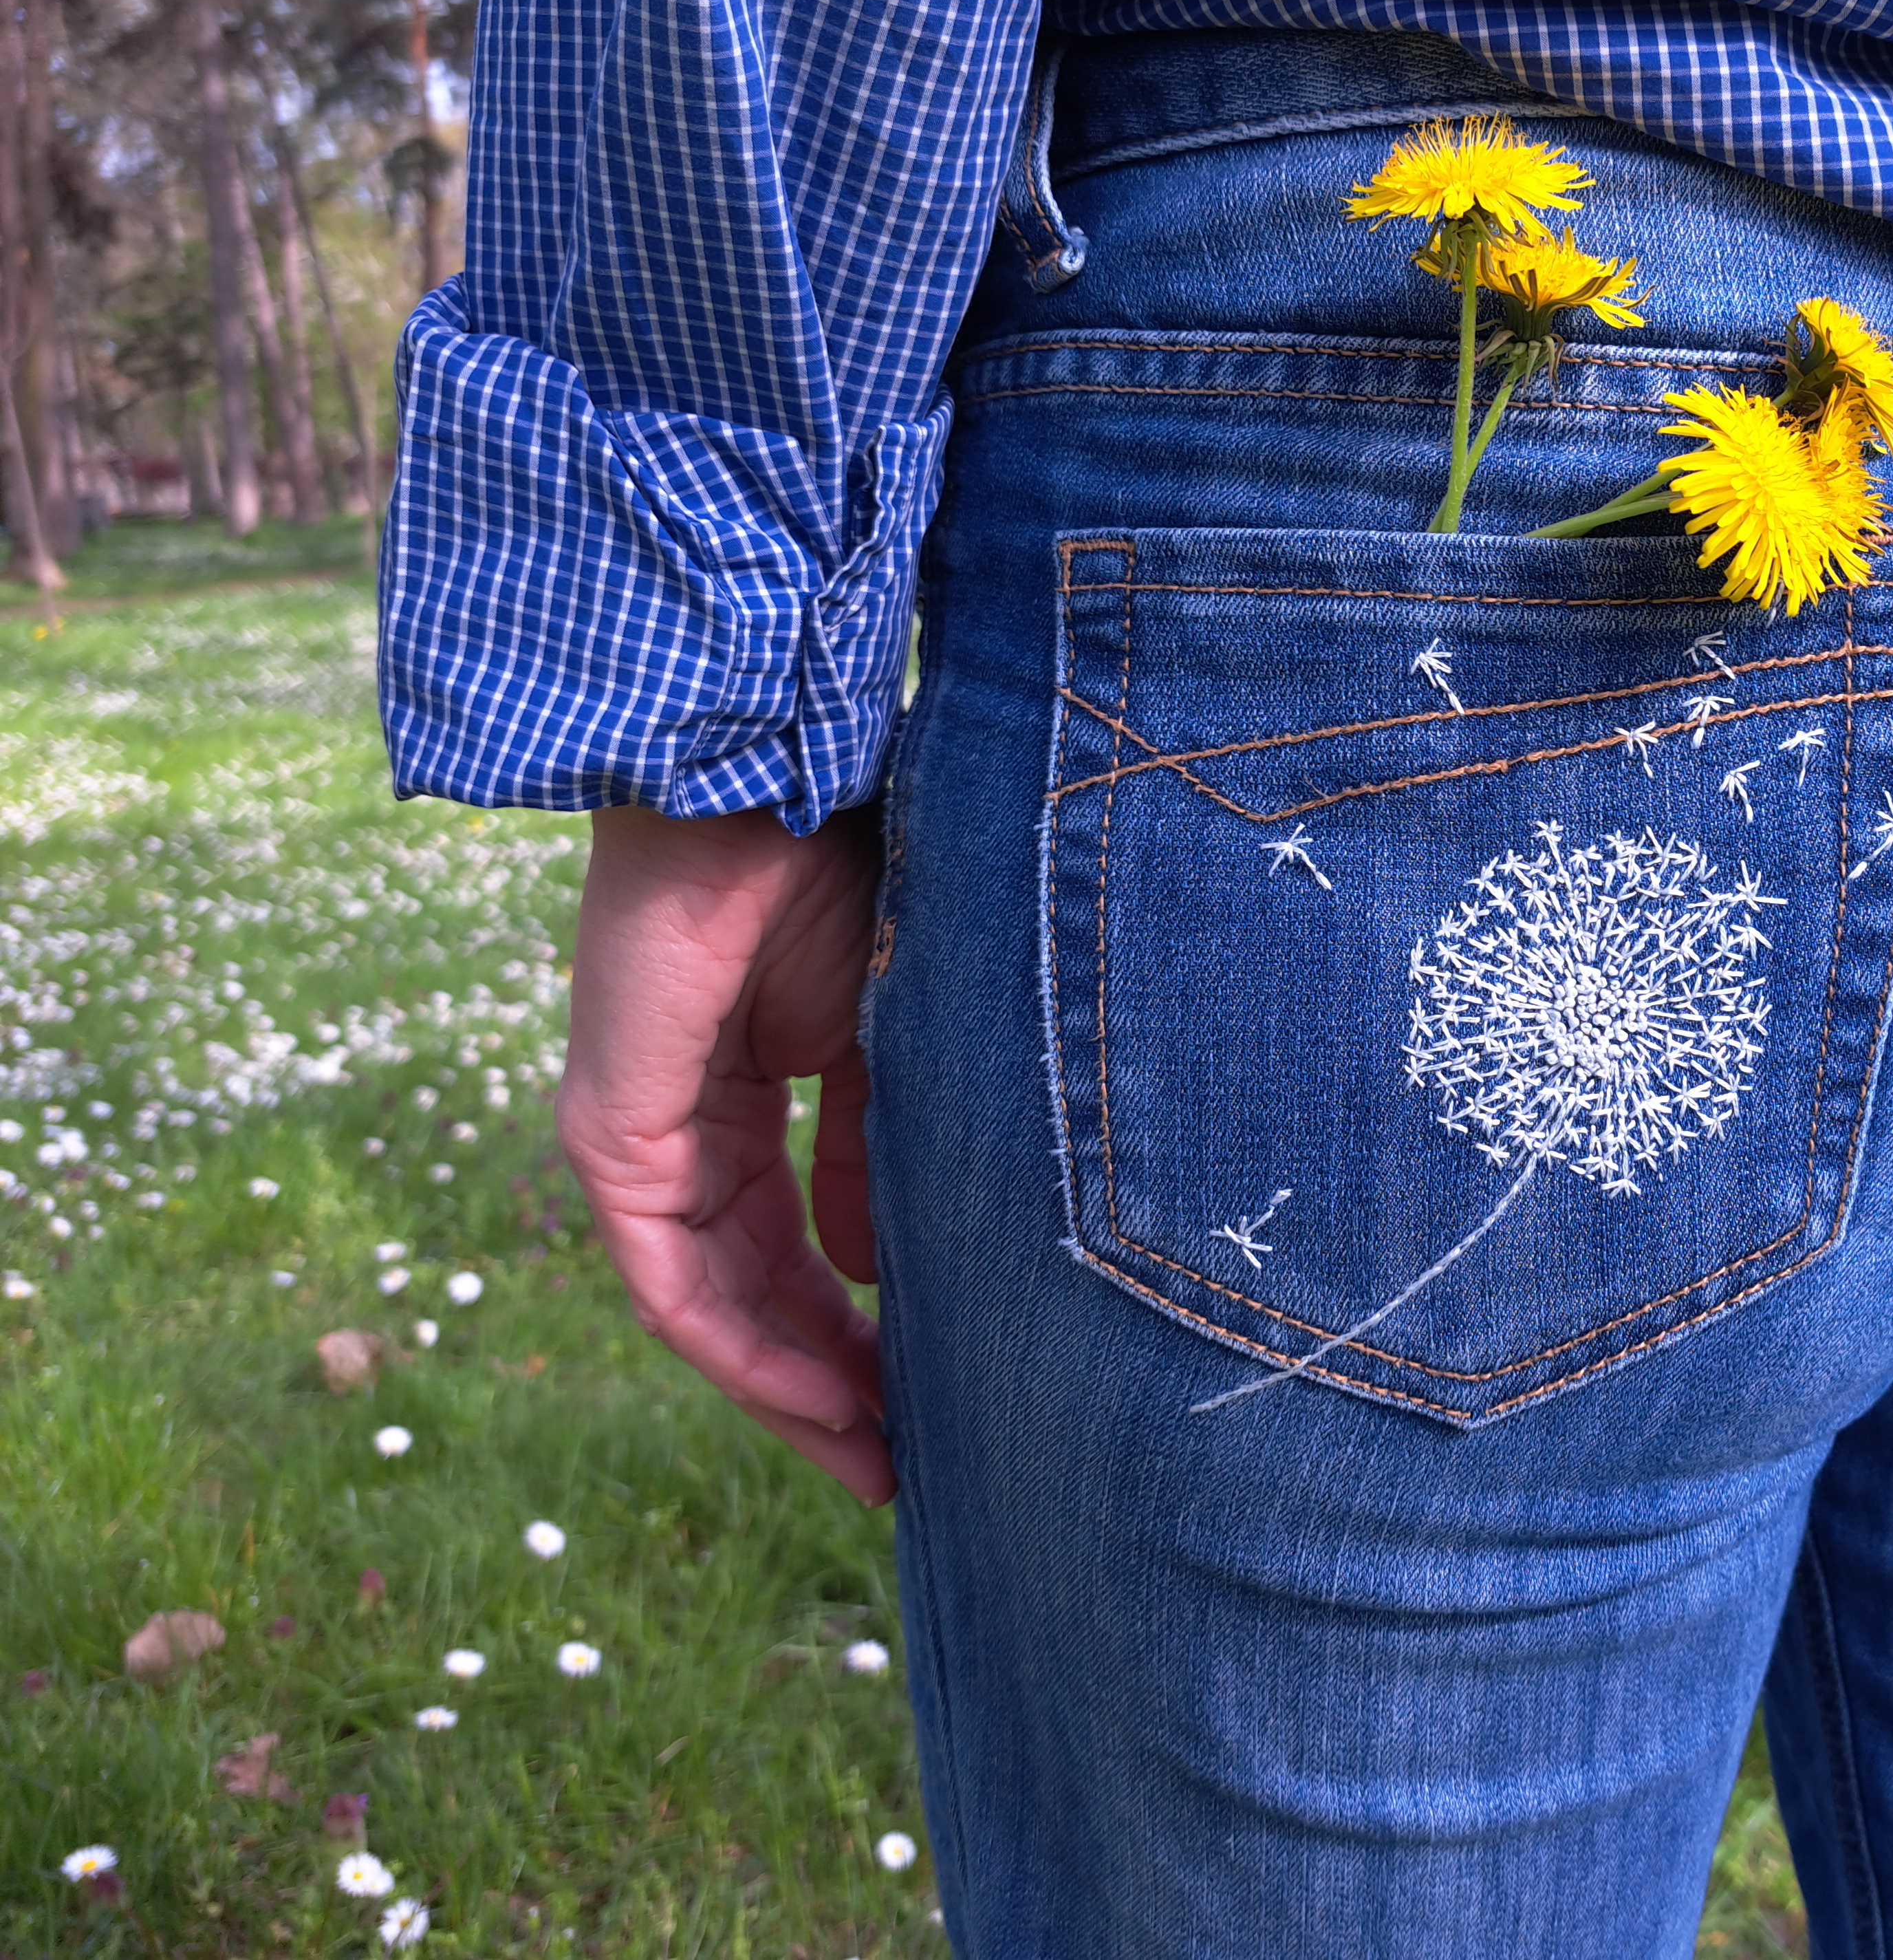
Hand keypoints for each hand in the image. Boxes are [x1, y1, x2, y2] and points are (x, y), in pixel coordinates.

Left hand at [558, 803, 894, 1503]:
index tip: (926, 1390)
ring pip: (706, 1305)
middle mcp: (676, 1125)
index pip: (791, 1236)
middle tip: (900, 1460)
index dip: (856, 1321)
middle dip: (826, 1380)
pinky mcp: (609, 1142)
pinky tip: (820, 1397)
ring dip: (789, 1388)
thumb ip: (870, 1151)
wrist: (764, 789)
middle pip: (748, 1288)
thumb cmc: (836, 870)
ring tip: (873, 1456)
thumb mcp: (881, 1034)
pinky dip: (745, 1350)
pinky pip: (670, 1283)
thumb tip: (871, 1267)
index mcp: (741, 1086)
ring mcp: (633, 1138)